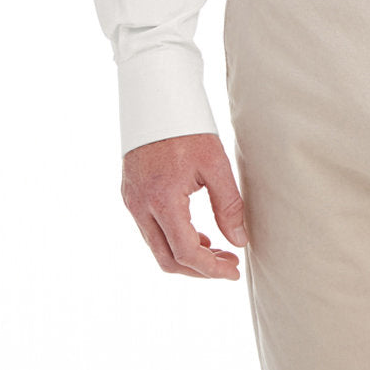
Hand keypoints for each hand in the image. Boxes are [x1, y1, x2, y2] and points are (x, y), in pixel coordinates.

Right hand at [121, 132, 248, 278]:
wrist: (156, 98)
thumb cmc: (188, 127)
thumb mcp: (215, 163)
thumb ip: (228, 205)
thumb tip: (238, 241)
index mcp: (162, 200)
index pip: (185, 252)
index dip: (211, 269)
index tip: (234, 270)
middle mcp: (140, 206)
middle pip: (167, 259)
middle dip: (199, 269)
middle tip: (228, 264)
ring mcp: (131, 201)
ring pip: (156, 247)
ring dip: (185, 255)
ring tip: (216, 248)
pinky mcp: (130, 194)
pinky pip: (150, 230)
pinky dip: (172, 238)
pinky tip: (196, 231)